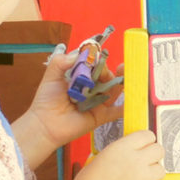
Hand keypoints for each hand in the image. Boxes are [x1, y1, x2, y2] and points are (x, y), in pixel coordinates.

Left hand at [12, 49, 124, 168]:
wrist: (45, 124)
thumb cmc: (46, 101)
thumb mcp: (51, 76)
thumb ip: (61, 62)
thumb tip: (82, 54)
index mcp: (80, 77)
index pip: (93, 64)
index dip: (98, 59)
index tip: (99, 55)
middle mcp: (91, 88)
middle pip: (106, 76)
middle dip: (109, 71)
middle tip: (110, 67)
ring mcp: (98, 102)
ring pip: (114, 90)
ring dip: (122, 82)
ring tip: (125, 74)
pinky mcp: (101, 115)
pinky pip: (117, 111)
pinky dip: (126, 106)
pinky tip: (134, 98)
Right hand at [64, 130, 164, 179]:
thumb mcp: (94, 163)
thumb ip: (112, 156)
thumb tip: (119, 156)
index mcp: (121, 149)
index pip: (146, 135)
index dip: (147, 141)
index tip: (145, 146)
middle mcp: (136, 160)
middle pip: (159, 150)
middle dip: (154, 156)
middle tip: (146, 164)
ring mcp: (145, 177)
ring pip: (161, 170)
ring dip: (153, 176)